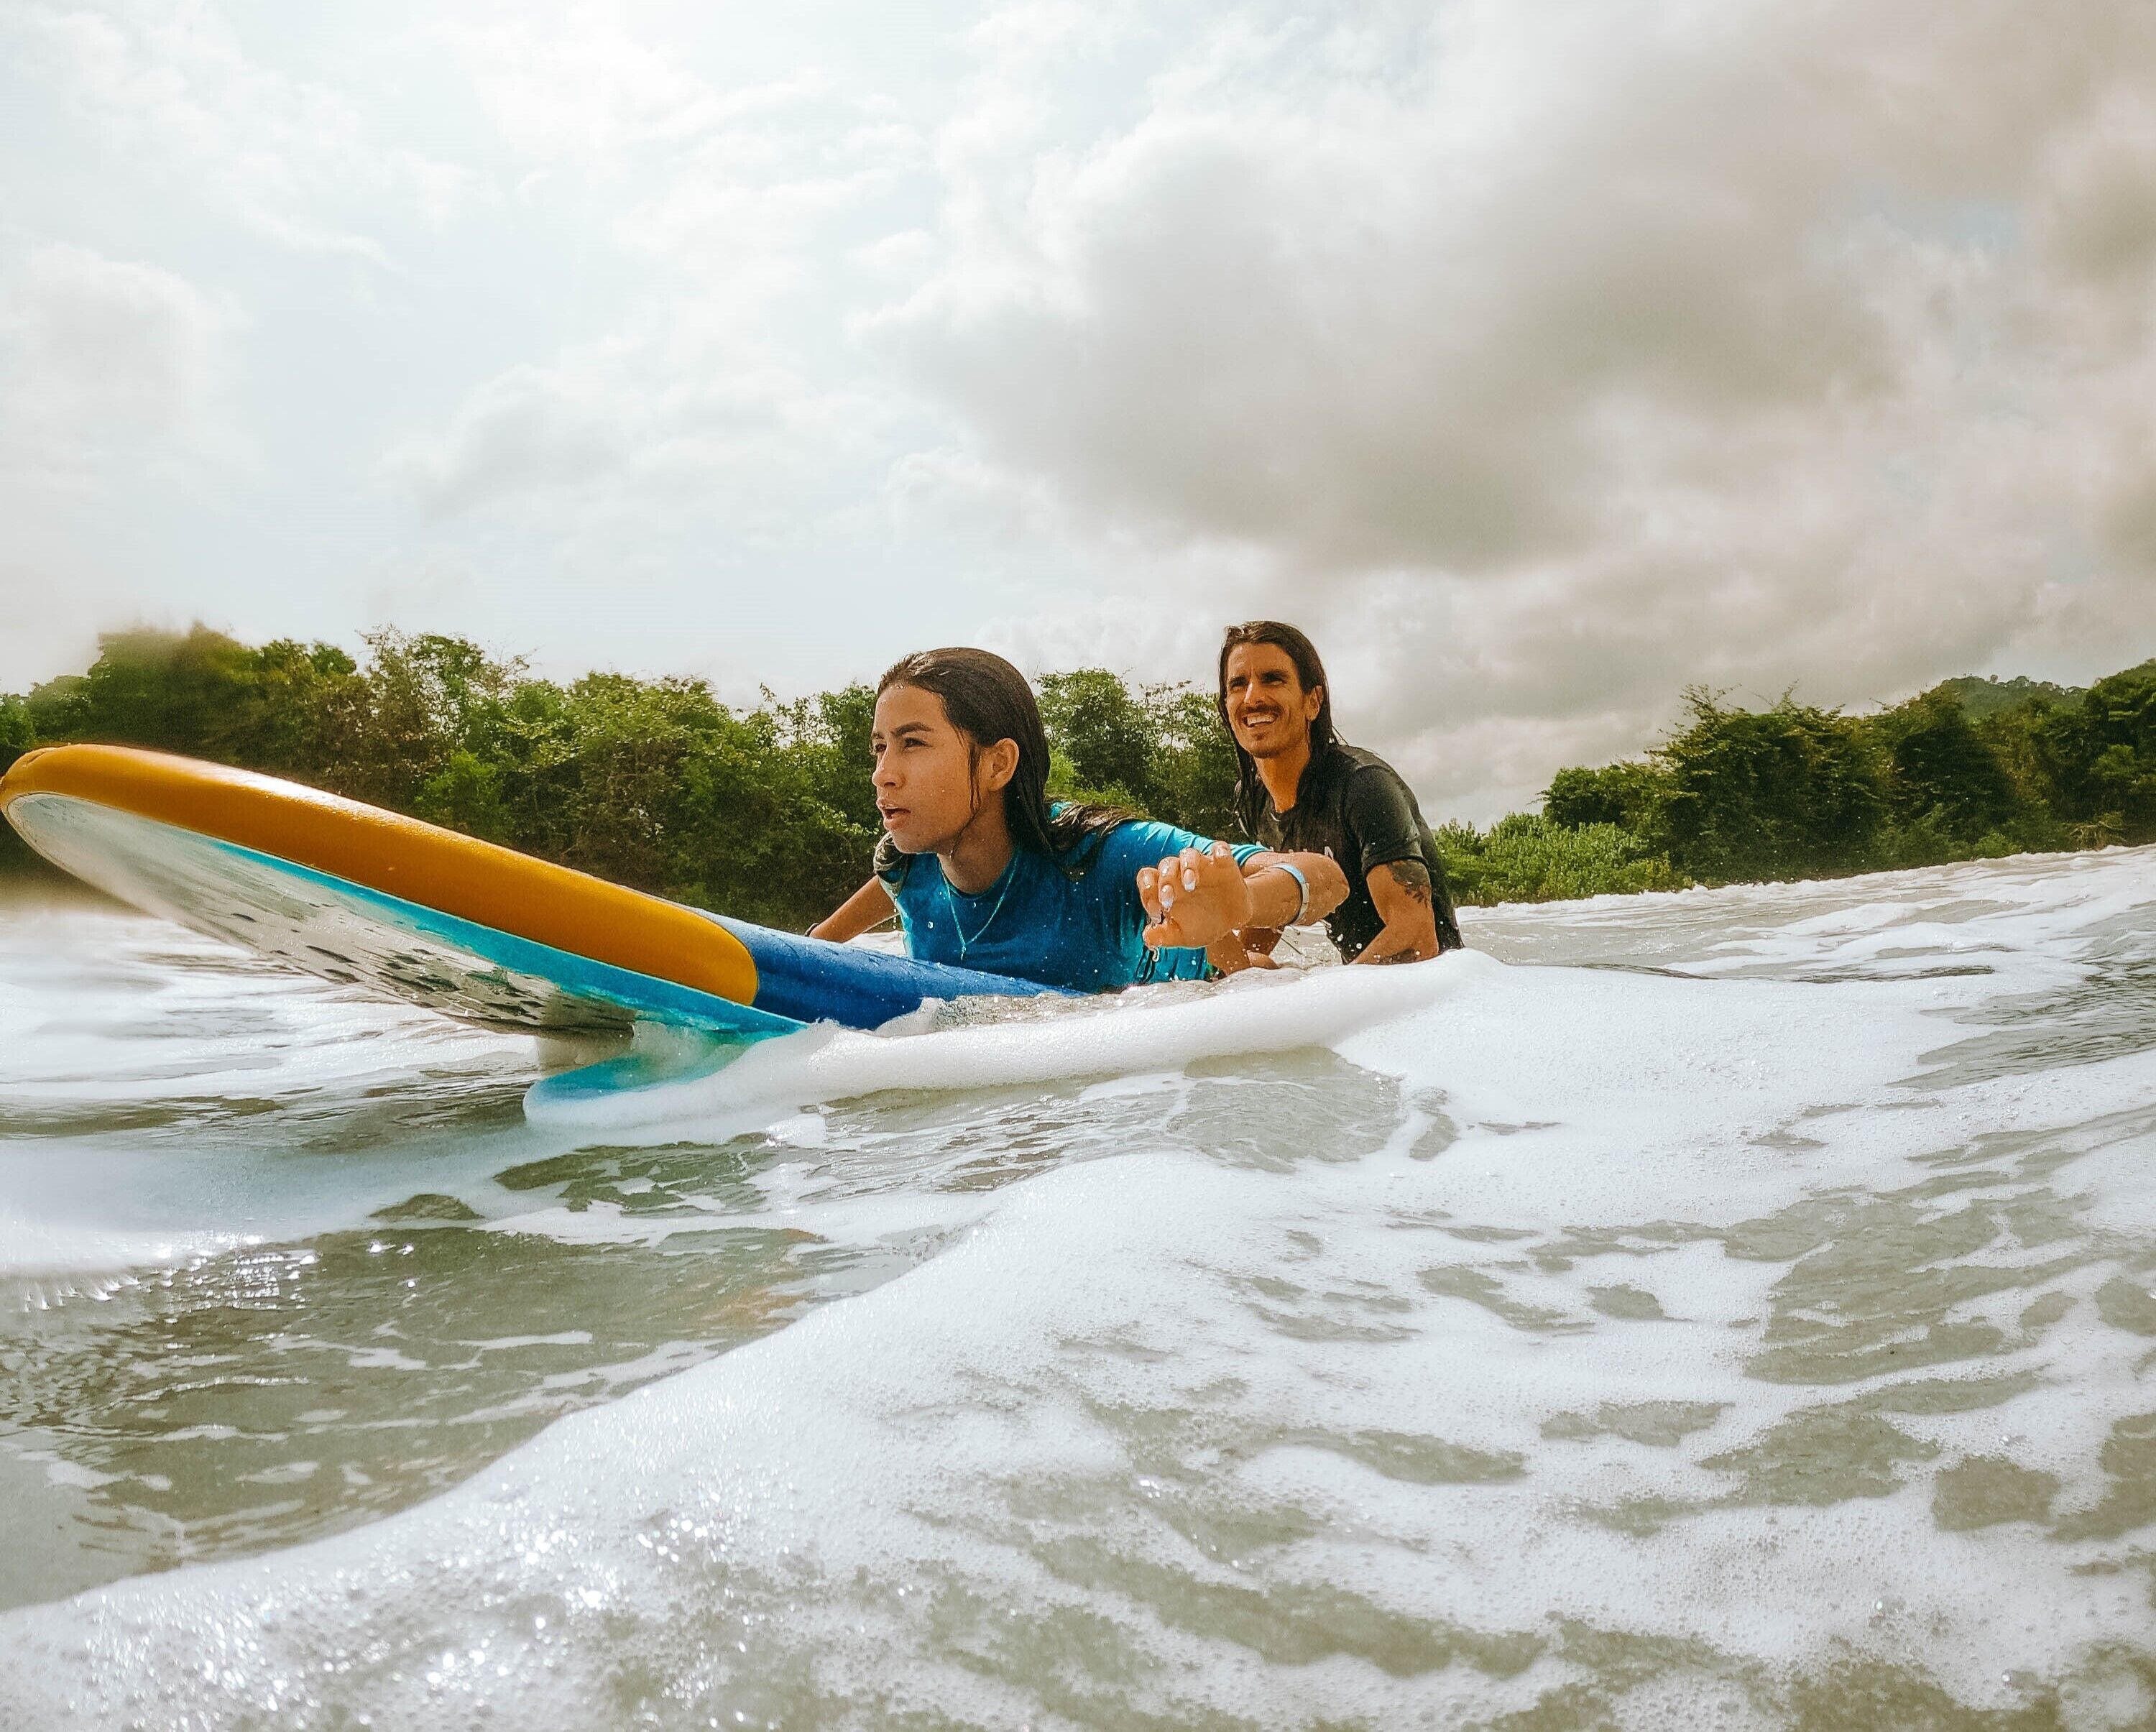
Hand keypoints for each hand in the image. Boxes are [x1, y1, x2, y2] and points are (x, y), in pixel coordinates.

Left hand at [1138, 842, 1252, 948]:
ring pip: (1189, 854)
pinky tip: (1220, 860)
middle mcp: (1181, 873)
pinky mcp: (1223, 864)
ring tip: (1190, 884)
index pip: (1148, 877)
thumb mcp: (1182, 936)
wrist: (1232, 923)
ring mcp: (1202, 866)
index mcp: (1166, 888)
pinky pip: (1220, 849)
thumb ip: (1163, 936)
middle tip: (1168, 900)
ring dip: (1187, 866)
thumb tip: (1147, 937)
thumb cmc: (1201, 925)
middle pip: (1167, 864)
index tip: (1155, 913)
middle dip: (1165, 881)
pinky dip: (1220, 851)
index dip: (1147, 891)